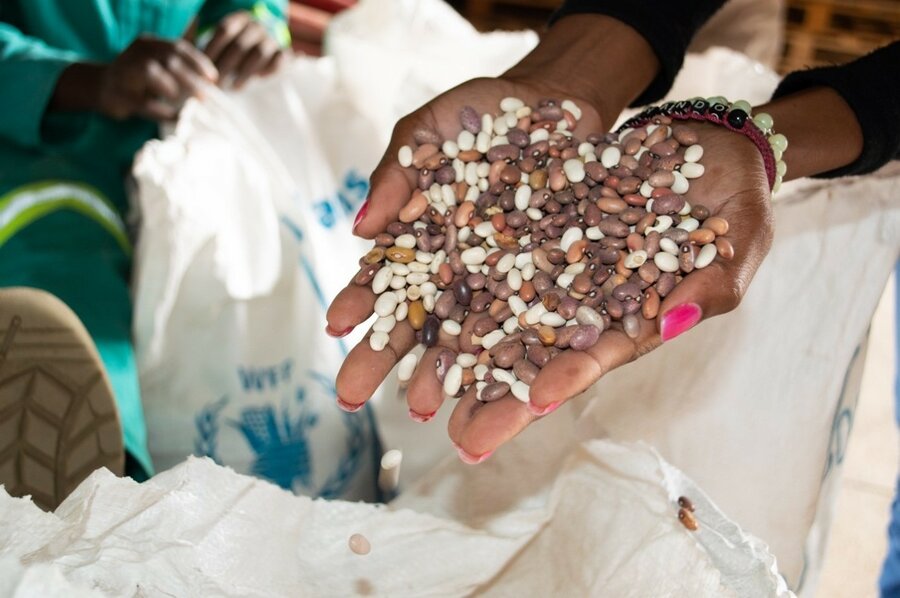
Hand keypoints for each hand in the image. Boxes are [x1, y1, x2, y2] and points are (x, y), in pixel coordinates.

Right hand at [96, 36, 217, 120]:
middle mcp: (135, 53)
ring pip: (150, 71)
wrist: (102, 87)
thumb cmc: (139, 77)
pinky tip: (175, 117)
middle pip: (168, 59)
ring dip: (171, 86)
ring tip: (180, 100)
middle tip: (204, 95)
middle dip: (190, 78)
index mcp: (148, 44)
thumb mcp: (158, 63)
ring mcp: (125, 73)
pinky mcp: (120, 96)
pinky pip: (144, 103)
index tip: (213, 78)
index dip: (198, 62)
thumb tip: (210, 76)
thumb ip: (180, 64)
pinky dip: (162, 111)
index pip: (177, 47)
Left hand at [204, 11, 285, 88]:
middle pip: (240, 44)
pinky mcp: (284, 53)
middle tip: (215, 85)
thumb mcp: (216, 41)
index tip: (201, 69)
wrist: (266, 52)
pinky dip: (268, 71)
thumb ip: (197, 38)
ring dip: (244, 73)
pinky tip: (257, 80)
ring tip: (233, 88)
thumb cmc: (233, 49)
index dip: (212, 50)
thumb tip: (181, 41)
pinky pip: (278, 61)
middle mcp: (257, 25)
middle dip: (225, 67)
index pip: (224, 29)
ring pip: (259, 53)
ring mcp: (272, 38)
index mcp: (239, 18)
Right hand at [325, 74, 603, 399]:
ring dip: (443, 375)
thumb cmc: (482, 112)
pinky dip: (518, 358)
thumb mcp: (430, 128)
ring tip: (424, 411)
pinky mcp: (551, 285)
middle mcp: (456, 271)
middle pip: (416, 322)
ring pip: (469, 338)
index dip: (359, 302)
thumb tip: (361, 227)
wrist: (556, 102)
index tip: (335, 326)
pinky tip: (502, 390)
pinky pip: (535, 325)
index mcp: (421, 238)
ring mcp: (501, 282)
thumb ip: (397, 173)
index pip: (383, 278)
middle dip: (384, 359)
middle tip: (350, 398)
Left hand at [330, 118, 773, 460]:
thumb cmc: (736, 202)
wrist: (706, 145)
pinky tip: (421, 303)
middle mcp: (588, 304)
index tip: (533, 407)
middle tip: (459, 441)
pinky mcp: (538, 229)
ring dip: (463, 354)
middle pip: (538, 357)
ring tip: (419, 395)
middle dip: (501, 400)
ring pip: (502, 316)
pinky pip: (491, 255)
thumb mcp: (739, 240)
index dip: (565, 383)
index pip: (597, 359)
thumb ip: (711, 284)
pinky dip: (458, 279)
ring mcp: (558, 269)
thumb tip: (673, 322)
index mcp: (636, 318)